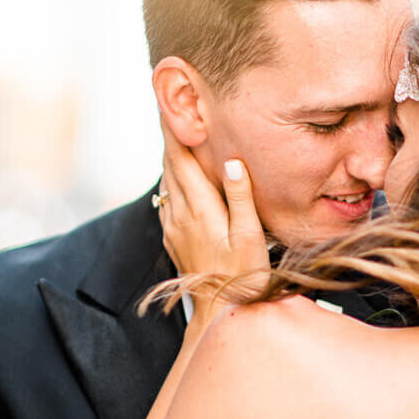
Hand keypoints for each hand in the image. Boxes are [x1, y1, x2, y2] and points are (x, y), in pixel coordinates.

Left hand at [158, 120, 268, 318]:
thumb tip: (234, 162)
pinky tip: (180, 177)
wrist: (219, 315)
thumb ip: (241, 197)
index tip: (169, 103)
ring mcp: (173, 228)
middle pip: (169, 165)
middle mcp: (180, 215)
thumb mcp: (251, 238)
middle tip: (174, 108)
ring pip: (167, 181)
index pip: (180, 158)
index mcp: (200, 209)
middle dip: (171, 136)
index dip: (173, 129)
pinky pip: (168, 200)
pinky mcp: (173, 238)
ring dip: (171, 157)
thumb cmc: (242, 279)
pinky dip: (172, 179)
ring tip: (178, 135)